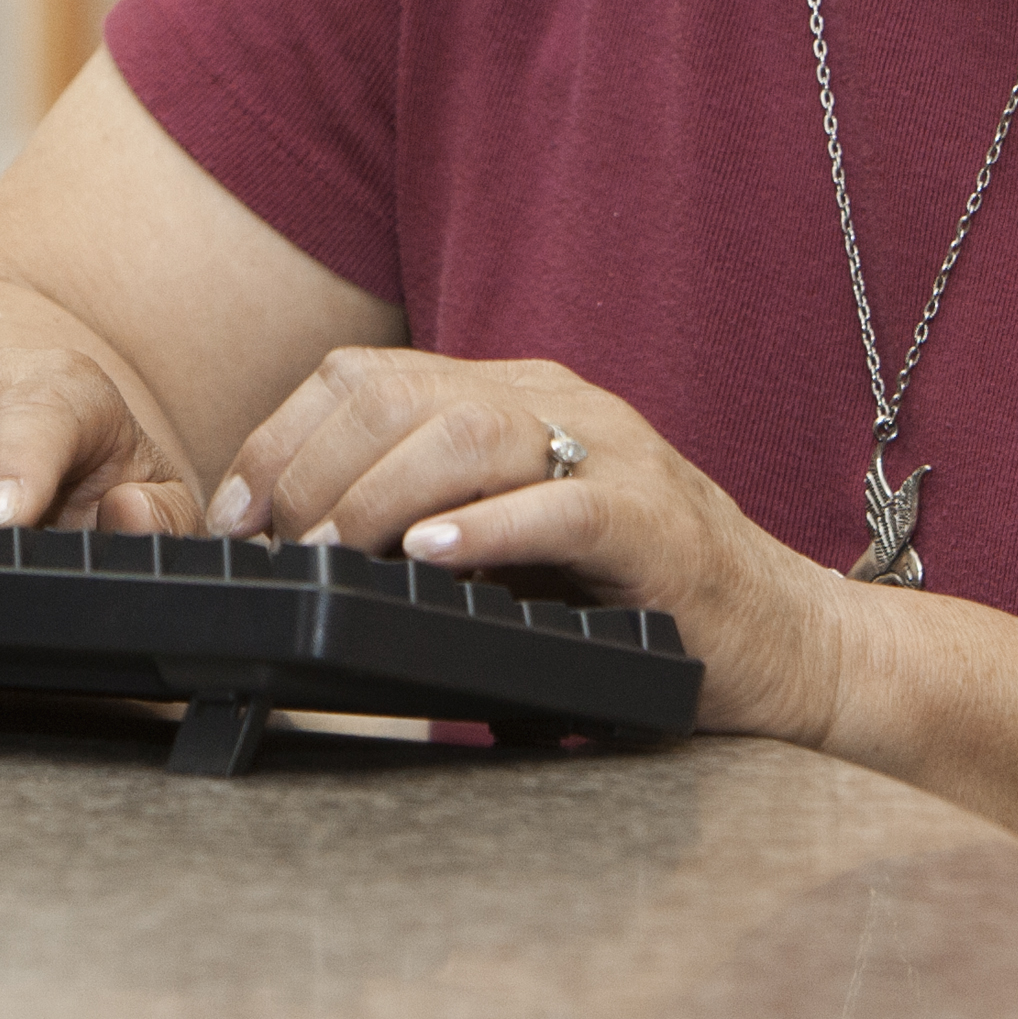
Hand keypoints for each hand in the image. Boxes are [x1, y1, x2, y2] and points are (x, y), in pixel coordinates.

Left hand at [216, 347, 862, 743]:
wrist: (785, 641)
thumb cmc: (632, 606)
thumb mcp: (509, 549)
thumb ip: (426, 526)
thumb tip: (297, 554)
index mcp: (510, 396)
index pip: (364, 377)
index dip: (281, 439)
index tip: (232, 517)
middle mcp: (557, 404)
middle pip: (399, 392)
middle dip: (313, 467)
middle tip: (275, 547)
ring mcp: (614, 454)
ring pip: (468, 431)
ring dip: (381, 493)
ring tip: (334, 551)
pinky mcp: (657, 522)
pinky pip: (562, 506)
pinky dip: (487, 527)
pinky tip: (432, 557)